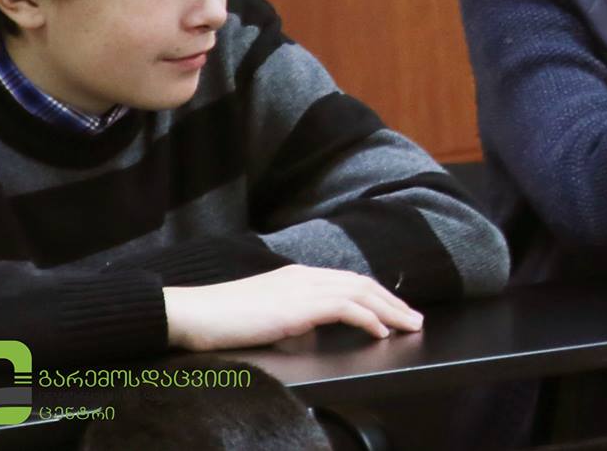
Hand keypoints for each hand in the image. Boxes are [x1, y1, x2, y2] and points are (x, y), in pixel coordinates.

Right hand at [164, 265, 423, 351]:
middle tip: (415, 318)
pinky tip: (381, 330)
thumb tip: (309, 331)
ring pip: (360, 292)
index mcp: (296, 276)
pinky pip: (345, 308)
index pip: (346, 281)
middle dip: (392, 300)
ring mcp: (301, 288)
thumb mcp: (264, 316)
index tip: (394, 308)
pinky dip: (368, 318)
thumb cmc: (219, 320)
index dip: (375, 294)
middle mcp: (304, 276)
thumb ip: (291, 318)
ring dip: (390, 309)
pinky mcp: (298, 306)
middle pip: (361, 283)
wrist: (192, 314)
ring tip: (409, 325)